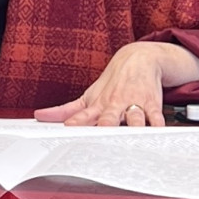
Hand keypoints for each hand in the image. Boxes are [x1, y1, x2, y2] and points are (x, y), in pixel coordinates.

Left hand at [33, 41, 198, 125]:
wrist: (139, 59)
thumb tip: (39, 117)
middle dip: (105, 128)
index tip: (69, 132)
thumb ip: (66, 110)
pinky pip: (156, 117)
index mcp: (97, 106)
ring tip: (132, 139)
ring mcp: (133, 104)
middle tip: (101, 139)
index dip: (76, 125)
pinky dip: (158, 126)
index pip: (84, 118)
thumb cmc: (111, 84)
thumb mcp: (89, 96)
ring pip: (133, 119)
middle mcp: (114, 105)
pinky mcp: (152, 104)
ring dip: (133, 128)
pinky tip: (158, 133)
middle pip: (108, 120)